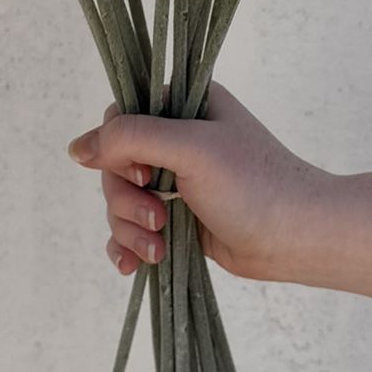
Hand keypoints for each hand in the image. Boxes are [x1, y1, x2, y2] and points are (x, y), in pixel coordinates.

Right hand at [67, 83, 323, 281]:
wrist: (296, 238)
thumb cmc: (254, 186)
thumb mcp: (190, 150)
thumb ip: (130, 140)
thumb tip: (75, 148)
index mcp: (184, 107)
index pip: (121, 118)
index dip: (119, 151)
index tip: (145, 174)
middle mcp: (177, 140)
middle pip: (114, 165)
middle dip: (125, 199)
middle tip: (156, 218)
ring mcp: (176, 182)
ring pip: (120, 201)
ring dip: (129, 228)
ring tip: (157, 248)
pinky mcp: (177, 219)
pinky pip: (133, 229)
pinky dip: (129, 246)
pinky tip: (133, 264)